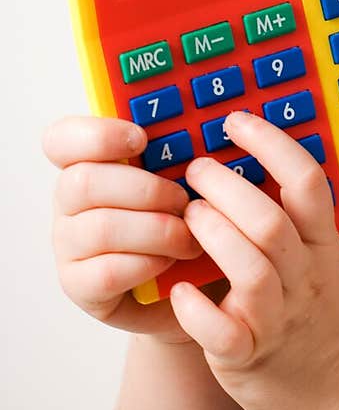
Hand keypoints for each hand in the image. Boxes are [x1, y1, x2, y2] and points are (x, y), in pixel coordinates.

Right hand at [43, 114, 206, 343]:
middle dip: (146, 189)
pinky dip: (150, 263)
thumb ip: (176, 146)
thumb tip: (205, 122)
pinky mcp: (79, 286)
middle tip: (182, 200)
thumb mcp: (180, 174)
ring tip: (189, 235)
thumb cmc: (182, 218)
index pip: (61, 139)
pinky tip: (171, 261)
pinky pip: (109, 271)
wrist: (188, 282)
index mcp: (86, 162)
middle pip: (83, 183)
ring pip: (101, 229)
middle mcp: (69, 202)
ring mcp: (68, 245)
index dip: (97, 135)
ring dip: (157, 230)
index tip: (142, 140)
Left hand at [167, 110, 338, 409]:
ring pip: (249, 269)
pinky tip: (178, 290)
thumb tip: (262, 160)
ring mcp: (278, 319)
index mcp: (324, 247)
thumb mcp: (329, 259)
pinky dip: (197, 310)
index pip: (307, 183)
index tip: (237, 122)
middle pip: (270, 221)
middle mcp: (305, 278)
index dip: (271, 144)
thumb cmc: (325, 318)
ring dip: (212, 234)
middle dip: (227, 186)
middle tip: (197, 167)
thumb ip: (303, 218)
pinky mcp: (249, 358)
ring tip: (187, 214)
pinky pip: (223, 333)